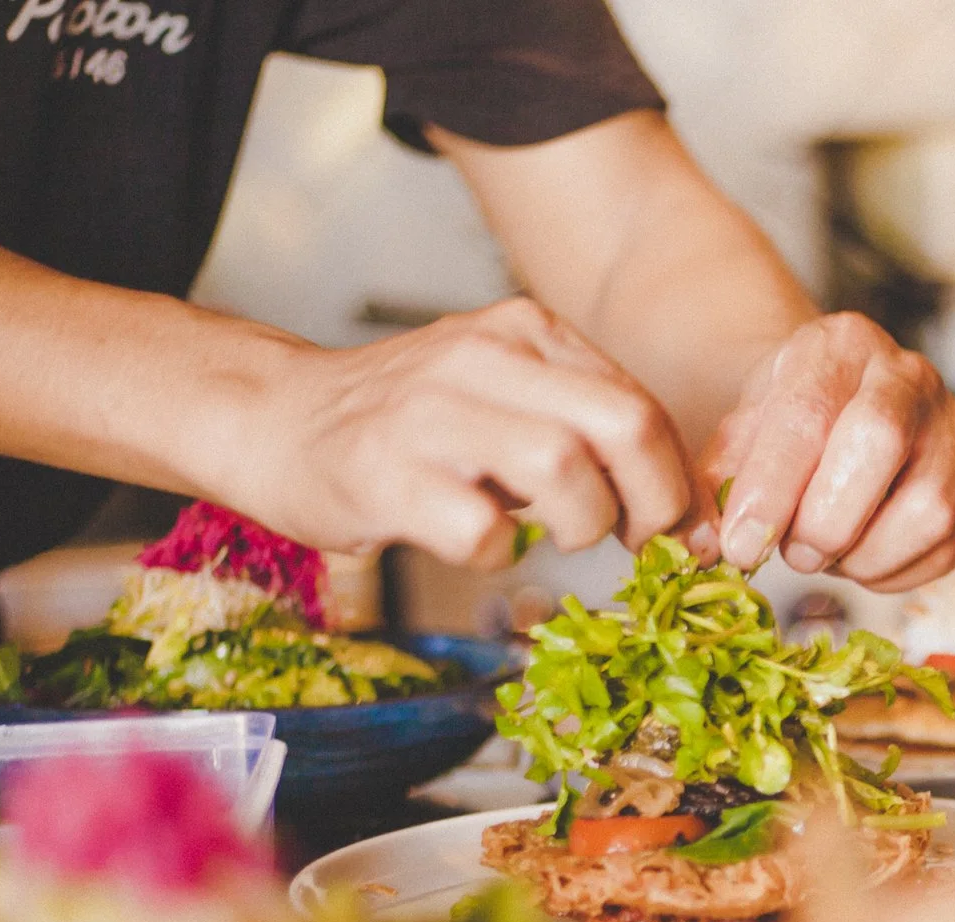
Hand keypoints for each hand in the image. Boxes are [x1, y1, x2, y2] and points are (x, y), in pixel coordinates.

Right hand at [224, 297, 691, 568]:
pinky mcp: (385, 476)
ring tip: (549, 535)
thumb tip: (681, 507)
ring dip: (580, 526)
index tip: (677, 529)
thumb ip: (583, 430)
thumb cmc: (405, 426)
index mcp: (526, 333)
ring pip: (564, 470)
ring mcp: (430, 414)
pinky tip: (476, 543)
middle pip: (624, 427)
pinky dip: (497, 555)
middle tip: (638, 544)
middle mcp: (482, 358)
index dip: (676, 482)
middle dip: (653, 504)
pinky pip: (482, 531)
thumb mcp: (504, 396)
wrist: (272, 419)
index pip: (642, 405)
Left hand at [691, 313, 954, 592]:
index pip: (808, 414)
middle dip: (827, 520)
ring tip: (832, 554)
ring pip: (930, 508)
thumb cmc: (790, 432)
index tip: (740, 546)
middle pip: (880, 444)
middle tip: (795, 550)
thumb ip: (720, 483)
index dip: (771, 491)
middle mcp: (911, 373)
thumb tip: (707, 548)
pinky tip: (866, 560)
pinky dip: (900, 572)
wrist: (849, 417)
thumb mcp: (741, 437)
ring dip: (867, 554)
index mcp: (840, 345)